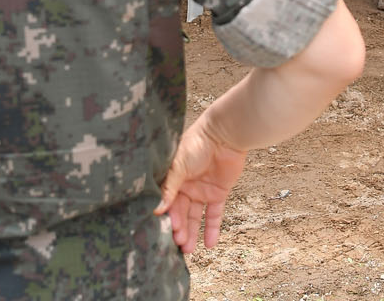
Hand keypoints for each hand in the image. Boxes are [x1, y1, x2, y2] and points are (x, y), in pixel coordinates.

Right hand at [156, 114, 248, 253]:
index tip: (165, 231)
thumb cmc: (198, 142)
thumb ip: (169, 186)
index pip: (167, 202)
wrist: (226, 134)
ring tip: (189, 250)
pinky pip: (214, 214)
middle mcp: (186, 186)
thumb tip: (156, 209)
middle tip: (178, 244)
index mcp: (172, 178)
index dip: (167, 216)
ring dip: (192, 232)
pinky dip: (212, 229)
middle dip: (179, 228)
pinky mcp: (218, 193)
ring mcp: (202, 190)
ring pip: (195, 216)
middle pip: (180, 212)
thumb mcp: (178, 164)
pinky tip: (209, 244)